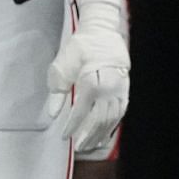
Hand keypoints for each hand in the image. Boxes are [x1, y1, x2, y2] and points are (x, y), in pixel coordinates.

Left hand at [45, 8, 130, 152]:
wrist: (102, 31)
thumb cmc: (79, 47)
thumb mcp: (62, 67)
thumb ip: (57, 93)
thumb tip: (53, 114)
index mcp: (91, 83)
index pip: (81, 112)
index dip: (72, 126)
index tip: (64, 136)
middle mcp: (108, 89)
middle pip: (98, 120)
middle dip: (87, 135)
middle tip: (78, 147)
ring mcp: (119, 89)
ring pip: (111, 118)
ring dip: (100, 134)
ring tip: (90, 145)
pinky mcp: (125, 88)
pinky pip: (120, 112)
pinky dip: (113, 125)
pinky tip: (105, 134)